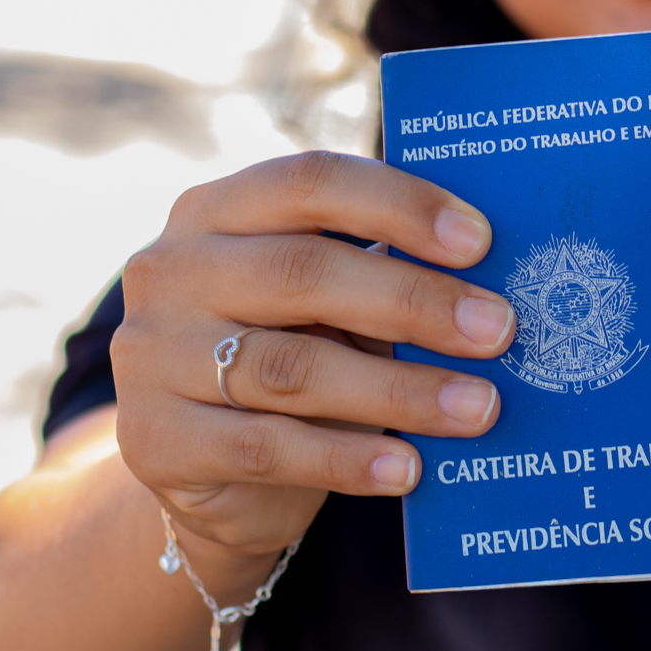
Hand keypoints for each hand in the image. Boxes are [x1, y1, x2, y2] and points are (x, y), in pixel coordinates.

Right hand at [112, 152, 517, 559]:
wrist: (202, 468)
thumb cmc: (291, 352)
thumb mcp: (325, 302)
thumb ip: (380, 275)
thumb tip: (491, 283)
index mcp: (215, 210)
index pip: (308, 182)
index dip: (397, 204)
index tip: (479, 240)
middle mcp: (171, 271)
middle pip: (303, 273)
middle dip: (414, 300)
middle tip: (498, 329)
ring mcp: (152, 356)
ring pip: (292, 369)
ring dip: (400, 390)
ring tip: (480, 407)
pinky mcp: (153, 441)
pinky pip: (265, 448)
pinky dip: (348, 459)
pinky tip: (409, 468)